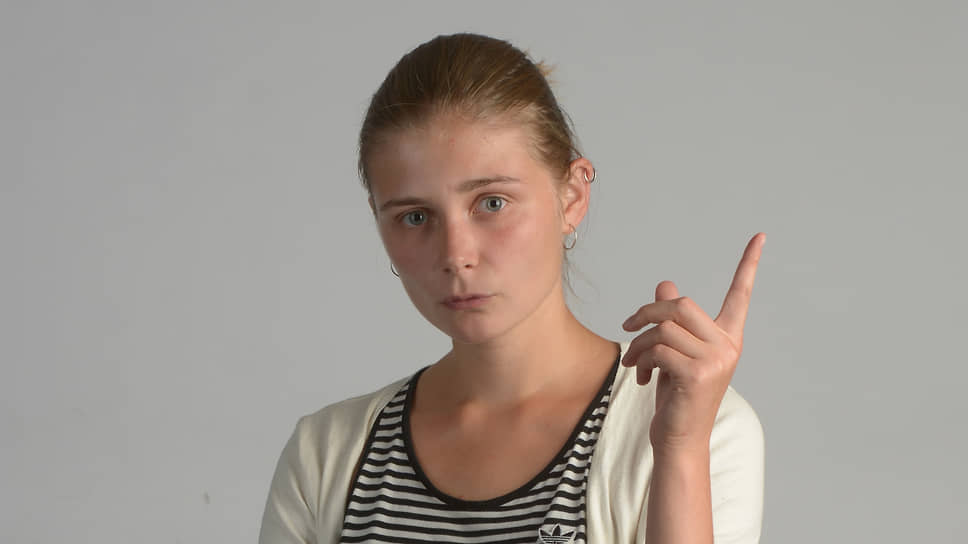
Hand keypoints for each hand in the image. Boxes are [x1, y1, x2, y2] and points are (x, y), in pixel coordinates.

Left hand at [620, 233, 764, 454]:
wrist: (679, 437)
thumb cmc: (677, 395)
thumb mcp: (673, 352)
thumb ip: (672, 320)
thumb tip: (664, 285)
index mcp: (727, 337)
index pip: (741, 294)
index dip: (749, 265)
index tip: (760, 237)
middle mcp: (728, 345)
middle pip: (681, 305)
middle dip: (647, 312)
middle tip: (628, 327)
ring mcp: (717, 360)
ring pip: (664, 328)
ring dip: (639, 344)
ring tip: (634, 364)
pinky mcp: (699, 374)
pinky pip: (659, 349)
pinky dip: (641, 360)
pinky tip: (641, 377)